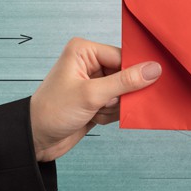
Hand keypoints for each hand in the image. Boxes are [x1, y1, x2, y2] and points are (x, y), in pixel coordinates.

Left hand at [30, 37, 160, 161]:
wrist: (37, 140)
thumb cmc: (53, 111)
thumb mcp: (91, 95)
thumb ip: (125, 81)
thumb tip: (154, 69)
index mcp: (85, 51)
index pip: (123, 56)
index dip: (134, 72)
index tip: (146, 85)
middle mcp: (90, 62)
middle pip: (127, 74)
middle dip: (122, 93)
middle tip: (108, 103)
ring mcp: (95, 81)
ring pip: (125, 91)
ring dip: (115, 106)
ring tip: (96, 112)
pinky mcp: (98, 98)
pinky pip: (119, 103)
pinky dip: (111, 113)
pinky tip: (95, 117)